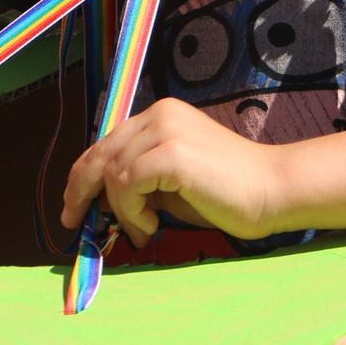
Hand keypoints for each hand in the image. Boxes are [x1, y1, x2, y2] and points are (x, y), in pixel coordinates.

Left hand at [61, 98, 282, 246]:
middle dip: (80, 190)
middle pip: (100, 153)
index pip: (106, 143)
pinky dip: (132, 211)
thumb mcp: (170, 184)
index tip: (74, 207)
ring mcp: (166, 130)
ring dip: (121, 210)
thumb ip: (138, 182)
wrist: (272, 190)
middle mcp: (159, 115)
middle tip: (74, 222)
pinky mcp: (173, 153)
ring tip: (144, 229)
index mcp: (160, 116)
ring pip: (112, 173)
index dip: (82, 175)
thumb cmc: (226, 193)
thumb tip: (99, 201)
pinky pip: (128, 184)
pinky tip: (152, 225)